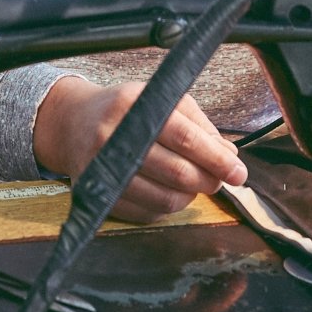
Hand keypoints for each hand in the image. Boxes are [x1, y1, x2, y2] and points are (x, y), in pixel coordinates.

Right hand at [33, 77, 247, 223]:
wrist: (73, 123)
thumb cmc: (126, 109)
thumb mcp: (160, 99)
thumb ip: (198, 125)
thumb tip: (230, 156)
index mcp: (132, 106)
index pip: (184, 137)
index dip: (215, 158)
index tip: (238, 172)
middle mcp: (112, 137)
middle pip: (176, 172)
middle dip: (208, 180)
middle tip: (220, 180)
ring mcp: (102, 170)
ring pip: (164, 198)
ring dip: (190, 195)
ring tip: (195, 183)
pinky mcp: (98, 196)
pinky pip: (147, 213)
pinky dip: (168, 206)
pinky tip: (170, 191)